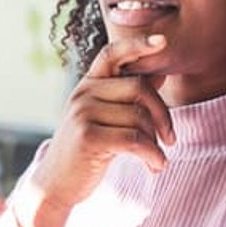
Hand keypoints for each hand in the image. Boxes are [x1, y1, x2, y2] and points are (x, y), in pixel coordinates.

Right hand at [13, 35, 174, 226]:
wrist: (55, 184)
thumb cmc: (85, 150)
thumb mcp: (105, 118)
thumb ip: (128, 96)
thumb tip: (159, 71)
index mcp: (88, 85)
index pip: (112, 54)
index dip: (138, 45)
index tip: (163, 42)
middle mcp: (83, 94)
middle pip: (140, 88)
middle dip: (163, 114)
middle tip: (170, 138)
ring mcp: (83, 114)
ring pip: (140, 117)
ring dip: (157, 143)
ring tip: (156, 159)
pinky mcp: (88, 137)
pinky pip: (135, 139)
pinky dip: (153, 155)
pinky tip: (155, 166)